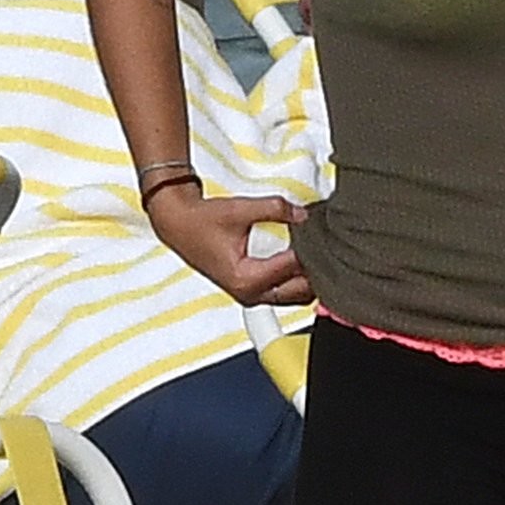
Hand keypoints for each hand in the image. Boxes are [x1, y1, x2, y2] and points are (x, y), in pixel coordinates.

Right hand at [145, 180, 314, 305]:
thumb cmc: (202, 222)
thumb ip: (275, 209)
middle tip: (324, 242)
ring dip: (307, 276)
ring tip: (315, 249)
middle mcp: (250, 294)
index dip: (310, 248)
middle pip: (301, 291)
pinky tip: (301, 257)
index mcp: (246, 279)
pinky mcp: (253, 291)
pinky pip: (285, 291)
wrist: (180, 226)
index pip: (293, 268)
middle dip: (314, 268)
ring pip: (296, 296)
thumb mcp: (239, 209)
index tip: (320, 231)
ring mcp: (252, 295)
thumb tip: (303, 215)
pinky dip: (296, 278)